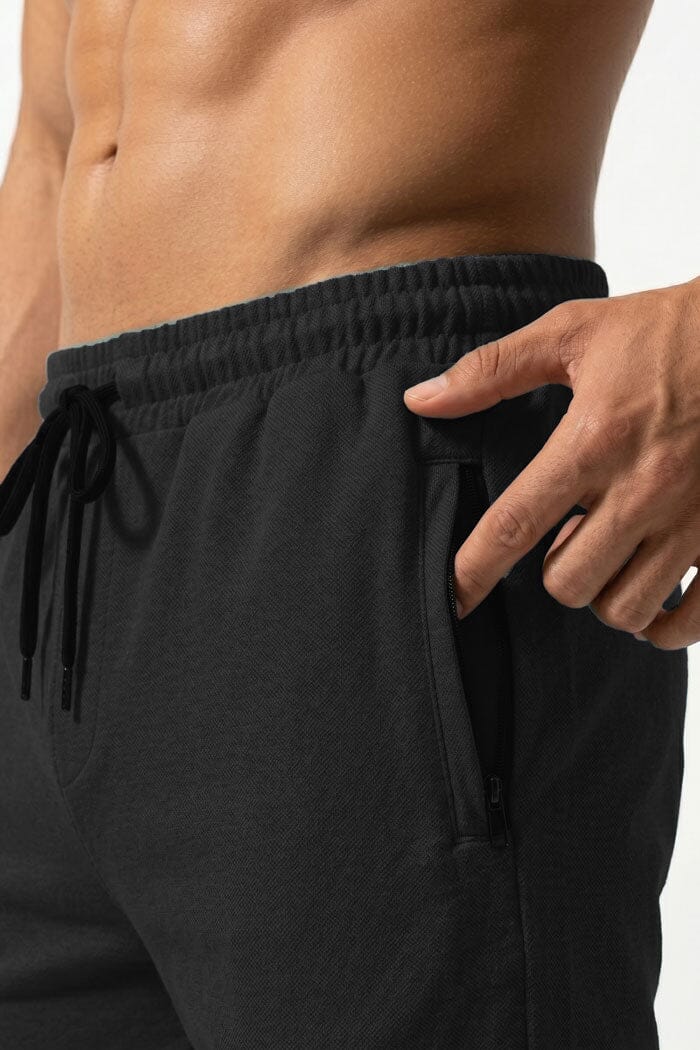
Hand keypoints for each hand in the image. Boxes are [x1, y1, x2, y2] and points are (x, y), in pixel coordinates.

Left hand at [404, 277, 699, 648]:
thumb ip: (492, 371)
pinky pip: (691, 622)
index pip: (514, 525)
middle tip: (569, 539)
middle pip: (567, 583)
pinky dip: (664, 626)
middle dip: (554, 572)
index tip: (452, 600)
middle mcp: (641, 489)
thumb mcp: (574, 333)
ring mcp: (693, 520)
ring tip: (611, 558)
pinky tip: (655, 599)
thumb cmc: (666, 330)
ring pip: (623, 608)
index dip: (473, 571)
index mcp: (593, 441)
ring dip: (604, 594)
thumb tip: (419, 400)